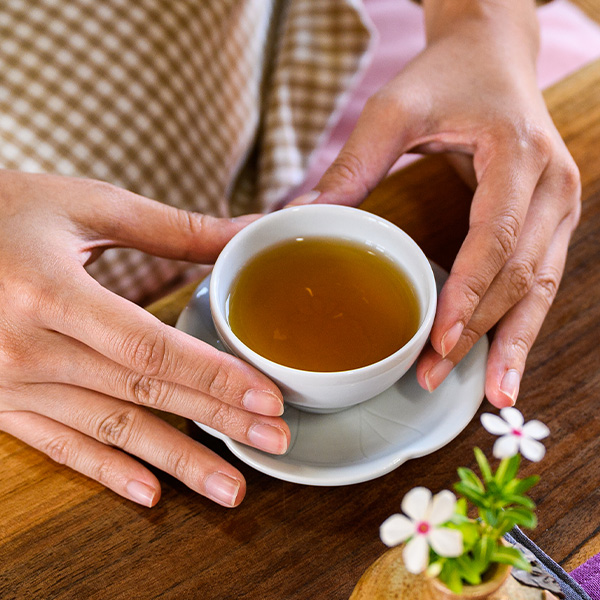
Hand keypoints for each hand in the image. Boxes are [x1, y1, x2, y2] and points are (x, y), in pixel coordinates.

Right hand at [0, 171, 288, 507]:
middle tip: (272, 442)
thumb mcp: (84, 206)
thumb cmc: (2, 212)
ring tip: (229, 488)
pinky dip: (106, 471)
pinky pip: (58, 447)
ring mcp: (9, 384)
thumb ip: (172, 228)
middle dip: (215, 422)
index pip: (150, 348)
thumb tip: (247, 232)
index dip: (214, 376)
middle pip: (142, 395)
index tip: (268, 398)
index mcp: (51, 292)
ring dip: (175, 462)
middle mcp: (26, 348)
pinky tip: (149, 492)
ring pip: (108, 432)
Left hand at [293, 1, 580, 406]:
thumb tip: (302, 218)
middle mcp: (552, 184)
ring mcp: (559, 203)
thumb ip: (352, 165)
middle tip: (436, 375)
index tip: (438, 339)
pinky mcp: (551, 217)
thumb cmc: (448, 76)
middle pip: (521, 273)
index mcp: (517, 154)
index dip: (469, 293)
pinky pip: (541, 278)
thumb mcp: (394, 110)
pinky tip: (505, 358)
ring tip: (492, 393)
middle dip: (480, 331)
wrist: (495, 52)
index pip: (496, 237)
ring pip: (541, 285)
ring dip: (512, 341)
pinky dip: (522, 321)